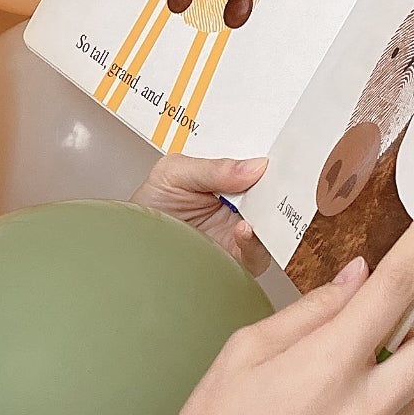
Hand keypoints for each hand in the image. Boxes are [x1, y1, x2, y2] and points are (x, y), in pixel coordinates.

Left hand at [129, 153, 271, 273]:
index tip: (275, 155)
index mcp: (227, 177)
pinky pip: (259, 252)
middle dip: (277, 185)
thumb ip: (213, 168)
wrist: (134, 247)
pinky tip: (243, 229)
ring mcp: (243, 231)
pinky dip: (255, 241)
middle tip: (279, 177)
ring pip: (272, 222)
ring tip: (260, 204)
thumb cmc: (151, 208)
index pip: (257, 166)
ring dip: (271, 213)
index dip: (269, 160)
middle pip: (271, 193)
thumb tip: (255, 166)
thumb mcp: (174, 174)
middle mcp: (240, 203)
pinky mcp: (241, 259)